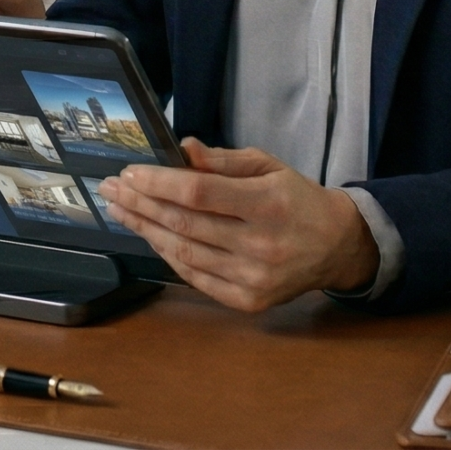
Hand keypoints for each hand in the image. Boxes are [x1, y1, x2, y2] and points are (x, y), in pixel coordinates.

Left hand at [96, 139, 379, 311]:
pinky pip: (196, 278)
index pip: (200, 193)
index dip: (159, 184)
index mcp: (268, 204)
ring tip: (122, 211)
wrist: (337, 246)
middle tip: (113, 190)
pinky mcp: (249, 301)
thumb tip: (183, 148)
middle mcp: (261, 245)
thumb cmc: (297, 199)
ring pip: (185, 253)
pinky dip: (169, 255)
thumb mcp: (268, 166)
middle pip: (185, 224)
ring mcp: (254, 278)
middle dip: (142, 205)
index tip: (130, 174)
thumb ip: (223, 161)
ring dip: (147, 230)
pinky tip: (151, 236)